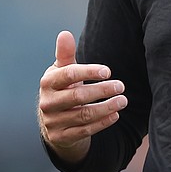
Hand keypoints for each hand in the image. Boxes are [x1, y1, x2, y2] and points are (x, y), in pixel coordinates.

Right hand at [38, 30, 127, 163]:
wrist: (54, 120)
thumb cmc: (63, 88)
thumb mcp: (63, 70)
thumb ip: (65, 54)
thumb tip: (64, 33)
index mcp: (48, 82)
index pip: (69, 75)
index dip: (89, 72)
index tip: (108, 71)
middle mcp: (47, 103)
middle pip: (77, 96)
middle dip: (102, 90)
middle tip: (121, 86)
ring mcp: (53, 122)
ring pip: (83, 115)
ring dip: (106, 108)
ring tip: (123, 100)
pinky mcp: (61, 138)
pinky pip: (84, 131)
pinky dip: (102, 123)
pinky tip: (115, 115)